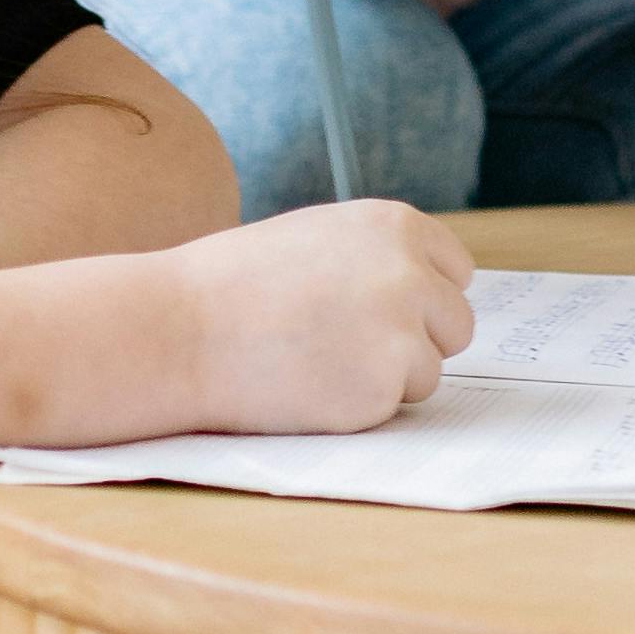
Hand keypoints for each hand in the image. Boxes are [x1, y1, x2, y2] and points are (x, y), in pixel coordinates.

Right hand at [173, 201, 475, 436]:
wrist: (178, 329)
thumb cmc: (234, 284)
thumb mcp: (318, 238)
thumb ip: (377, 258)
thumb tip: (427, 290)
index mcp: (395, 226)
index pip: (456, 271)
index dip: (422, 297)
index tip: (387, 311)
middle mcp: (410, 273)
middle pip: (456, 325)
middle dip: (416, 341)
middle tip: (349, 344)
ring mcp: (401, 332)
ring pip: (428, 371)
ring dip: (384, 377)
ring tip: (316, 360)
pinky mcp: (382, 387)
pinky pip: (392, 407)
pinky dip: (357, 406)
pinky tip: (307, 385)